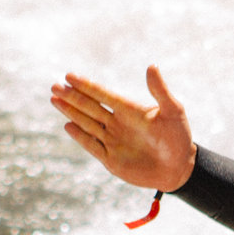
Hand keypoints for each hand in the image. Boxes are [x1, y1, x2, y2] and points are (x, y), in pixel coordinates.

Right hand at [51, 67, 195, 192]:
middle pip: (89, 107)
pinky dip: (80, 136)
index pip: (102, 94)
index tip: (69, 75)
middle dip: (72, 97)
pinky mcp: (110, 159)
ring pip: (86, 123)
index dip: (86, 85)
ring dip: (71, 111)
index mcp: (129, 110)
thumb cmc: (178, 138)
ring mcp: (112, 140)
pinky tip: (68, 125)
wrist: (179, 168)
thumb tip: (152, 66)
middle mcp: (117, 123)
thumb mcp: (173, 112)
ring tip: (54, 99)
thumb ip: (160, 91)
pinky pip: (91, 145)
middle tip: (54, 86)